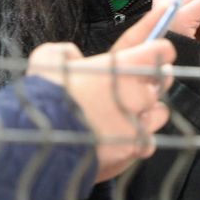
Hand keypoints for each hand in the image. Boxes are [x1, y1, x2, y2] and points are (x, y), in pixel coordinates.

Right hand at [26, 7, 176, 181]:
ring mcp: (136, 125)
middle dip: (153, 80)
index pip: (160, 51)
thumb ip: (65, 53)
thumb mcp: (47, 59)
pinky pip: (147, 142)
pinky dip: (138, 140)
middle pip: (162, 83)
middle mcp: (135, 95)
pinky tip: (122, 138)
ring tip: (129, 113)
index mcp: (121, 68)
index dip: (160, 49)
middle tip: (139, 81)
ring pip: (159, 113)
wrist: (37, 143)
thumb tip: (72, 57)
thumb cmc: (45, 100)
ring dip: (148, 111)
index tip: (160, 50)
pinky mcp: (132, 150)